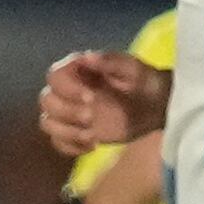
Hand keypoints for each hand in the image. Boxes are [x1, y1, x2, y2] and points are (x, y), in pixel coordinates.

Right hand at [39, 51, 166, 155]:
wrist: (156, 106)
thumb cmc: (144, 83)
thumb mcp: (133, 69)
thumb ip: (112, 61)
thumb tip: (87, 56)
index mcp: (78, 70)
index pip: (55, 76)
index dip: (67, 88)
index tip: (90, 97)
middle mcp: (67, 91)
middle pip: (47, 101)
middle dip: (67, 112)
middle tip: (92, 117)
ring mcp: (69, 113)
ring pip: (48, 123)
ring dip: (67, 131)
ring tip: (93, 135)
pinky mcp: (74, 132)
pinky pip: (58, 142)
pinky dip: (71, 147)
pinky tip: (93, 145)